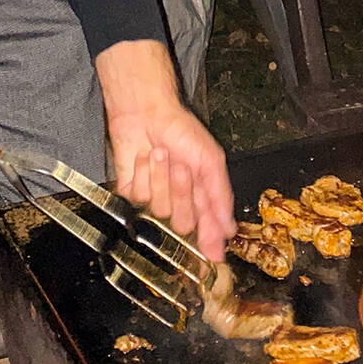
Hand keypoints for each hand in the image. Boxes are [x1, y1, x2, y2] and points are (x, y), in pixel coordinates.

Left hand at [96, 40, 235, 262]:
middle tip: (181, 168)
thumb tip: (229, 231)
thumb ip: (220, 196)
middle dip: (182, 194)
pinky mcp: (133, 195)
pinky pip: (139, 199)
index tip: (210, 251)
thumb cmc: (181, 131)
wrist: (146, 112)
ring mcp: (156, 200)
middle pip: (184, 224)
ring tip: (160, 155)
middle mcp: (180, 204)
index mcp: (203, 198)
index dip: (209, 240)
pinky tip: (144, 159)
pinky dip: (143, 174)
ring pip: (160, 211)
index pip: (208, 232)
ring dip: (161, 179)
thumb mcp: (210, 161)